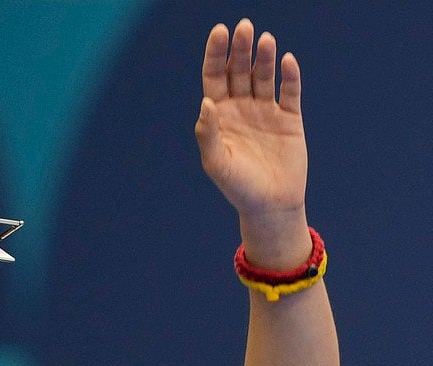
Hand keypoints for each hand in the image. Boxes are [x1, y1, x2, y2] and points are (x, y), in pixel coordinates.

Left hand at [196, 19, 306, 220]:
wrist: (271, 206)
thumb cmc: (237, 187)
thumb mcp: (216, 163)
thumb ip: (208, 133)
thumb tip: (206, 103)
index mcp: (219, 115)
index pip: (214, 76)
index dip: (215, 54)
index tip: (219, 32)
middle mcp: (241, 107)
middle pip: (238, 70)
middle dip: (240, 49)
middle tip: (244, 27)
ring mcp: (266, 111)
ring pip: (264, 76)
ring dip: (264, 57)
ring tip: (265, 40)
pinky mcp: (290, 118)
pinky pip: (289, 92)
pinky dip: (289, 76)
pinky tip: (286, 61)